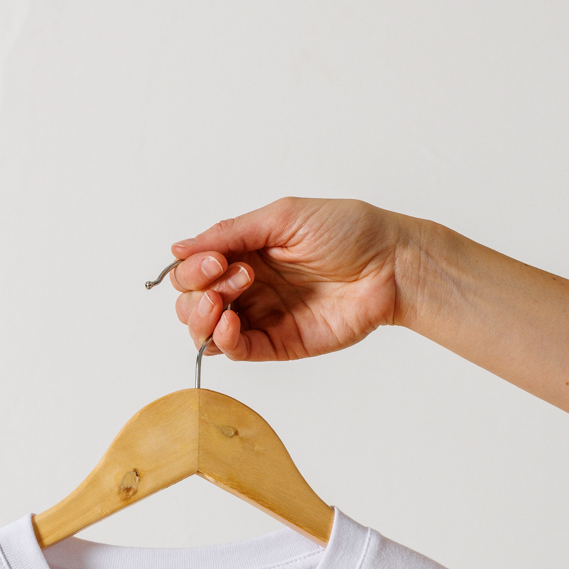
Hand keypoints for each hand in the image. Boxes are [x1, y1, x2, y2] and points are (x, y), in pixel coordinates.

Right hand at [163, 197, 414, 362]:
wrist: (389, 265)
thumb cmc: (347, 231)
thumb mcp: (283, 217)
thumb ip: (231, 233)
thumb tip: (179, 248)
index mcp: (245, 251)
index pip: (194, 269)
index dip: (192, 268)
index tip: (215, 260)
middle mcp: (247, 285)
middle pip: (192, 301)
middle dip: (196, 291)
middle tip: (228, 276)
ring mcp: (261, 316)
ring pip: (206, 330)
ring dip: (202, 317)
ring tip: (226, 302)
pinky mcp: (277, 344)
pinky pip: (236, 351)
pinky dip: (223, 341)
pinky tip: (231, 324)